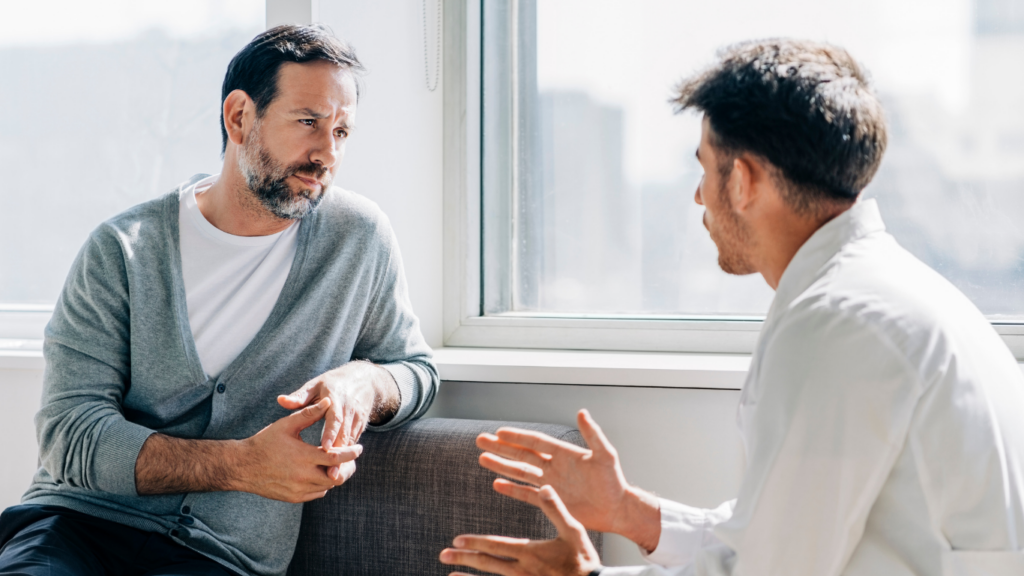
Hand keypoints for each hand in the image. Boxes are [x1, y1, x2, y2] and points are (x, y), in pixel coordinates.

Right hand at [239, 397, 361, 502]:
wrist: (242, 466)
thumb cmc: (264, 442)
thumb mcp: (286, 425)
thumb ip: (309, 414)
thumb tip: (329, 402)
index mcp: (304, 457)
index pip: (337, 458)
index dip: (351, 453)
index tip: (360, 447)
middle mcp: (303, 476)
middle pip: (338, 477)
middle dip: (348, 467)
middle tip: (351, 458)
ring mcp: (299, 490)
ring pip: (328, 486)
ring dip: (335, 475)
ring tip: (337, 463)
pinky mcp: (294, 498)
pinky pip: (317, 493)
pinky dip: (323, 484)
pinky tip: (322, 472)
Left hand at [278, 361, 394, 478]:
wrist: (361, 380)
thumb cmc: (331, 384)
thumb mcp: (315, 386)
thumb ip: (299, 397)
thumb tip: (281, 401)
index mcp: (337, 398)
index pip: (334, 418)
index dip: (331, 433)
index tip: (323, 448)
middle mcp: (350, 410)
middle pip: (345, 435)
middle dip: (339, 455)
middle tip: (330, 474)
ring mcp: (357, 419)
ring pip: (351, 442)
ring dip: (344, 461)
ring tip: (335, 478)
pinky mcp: (360, 427)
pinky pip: (353, 444)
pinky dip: (348, 457)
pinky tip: (340, 471)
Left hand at [440, 485, 601, 575]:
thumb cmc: (584, 561)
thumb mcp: (574, 530)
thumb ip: (556, 508)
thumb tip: (544, 485)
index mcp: (530, 552)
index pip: (495, 546)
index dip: (475, 543)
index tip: (457, 540)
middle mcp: (522, 571)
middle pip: (487, 563)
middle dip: (464, 558)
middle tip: (443, 554)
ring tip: (450, 575)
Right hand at [477, 409, 660, 549]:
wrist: (616, 509)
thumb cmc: (614, 482)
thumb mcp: (605, 455)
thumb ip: (592, 434)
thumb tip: (582, 412)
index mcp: (564, 454)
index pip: (535, 442)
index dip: (517, 437)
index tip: (499, 431)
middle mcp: (554, 467)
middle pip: (521, 455)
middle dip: (501, 448)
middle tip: (481, 440)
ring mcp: (550, 484)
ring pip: (520, 473)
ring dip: (501, 466)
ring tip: (482, 459)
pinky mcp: (550, 501)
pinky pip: (526, 494)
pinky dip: (512, 489)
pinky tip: (497, 483)